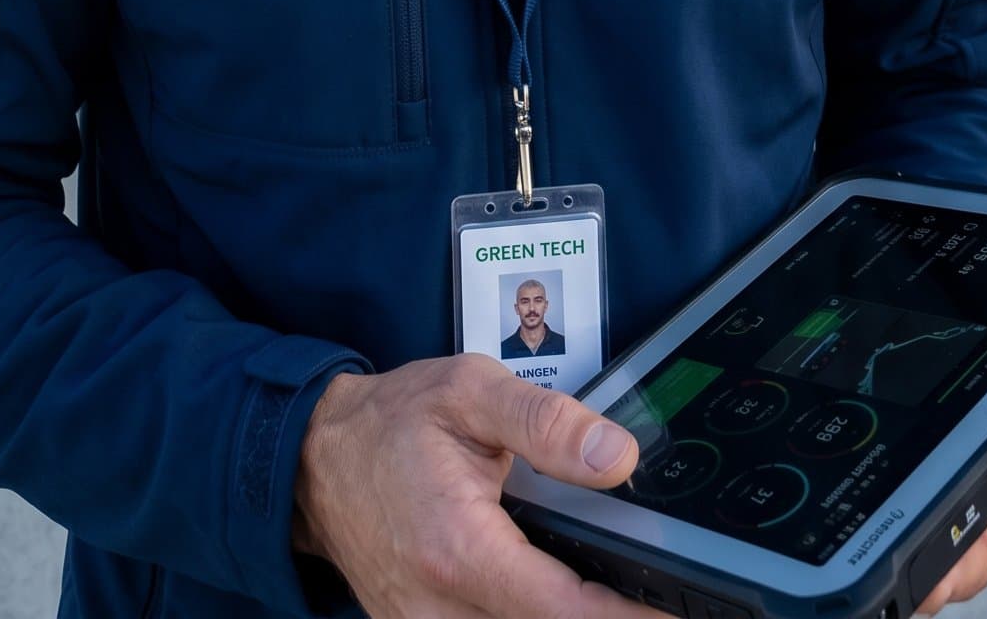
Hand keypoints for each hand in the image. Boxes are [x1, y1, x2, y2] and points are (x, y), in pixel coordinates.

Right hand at [294, 355, 639, 618]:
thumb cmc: (393, 420)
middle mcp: (441, 609)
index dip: (625, 617)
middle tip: (649, 594)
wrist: (315, 459)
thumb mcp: (469, 391)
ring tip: (606, 594)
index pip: (565, 610)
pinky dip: (525, 615)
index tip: (671, 606)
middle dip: (600, 616)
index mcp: (461, 549)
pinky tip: (548, 593)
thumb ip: (546, 422)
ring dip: (561, 615)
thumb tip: (618, 458)